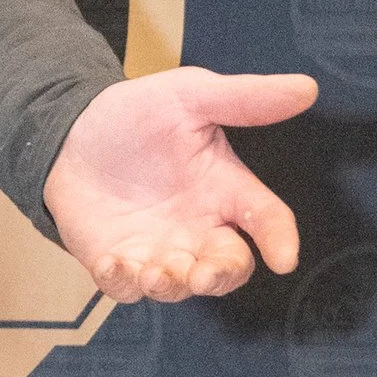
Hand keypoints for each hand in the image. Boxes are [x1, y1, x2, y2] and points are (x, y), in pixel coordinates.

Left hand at [41, 67, 316, 303]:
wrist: (70, 133)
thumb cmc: (138, 116)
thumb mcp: (190, 96)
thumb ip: (245, 98)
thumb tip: (306, 88)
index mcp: (224, 190)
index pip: (265, 219)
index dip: (279, 239)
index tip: (283, 258)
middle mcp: (199, 228)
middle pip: (229, 267)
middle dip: (221, 276)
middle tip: (203, 274)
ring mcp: (159, 250)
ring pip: (180, 286)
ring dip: (173, 285)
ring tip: (155, 271)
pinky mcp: (118, 263)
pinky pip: (125, 288)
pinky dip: (123, 283)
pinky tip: (113, 264)